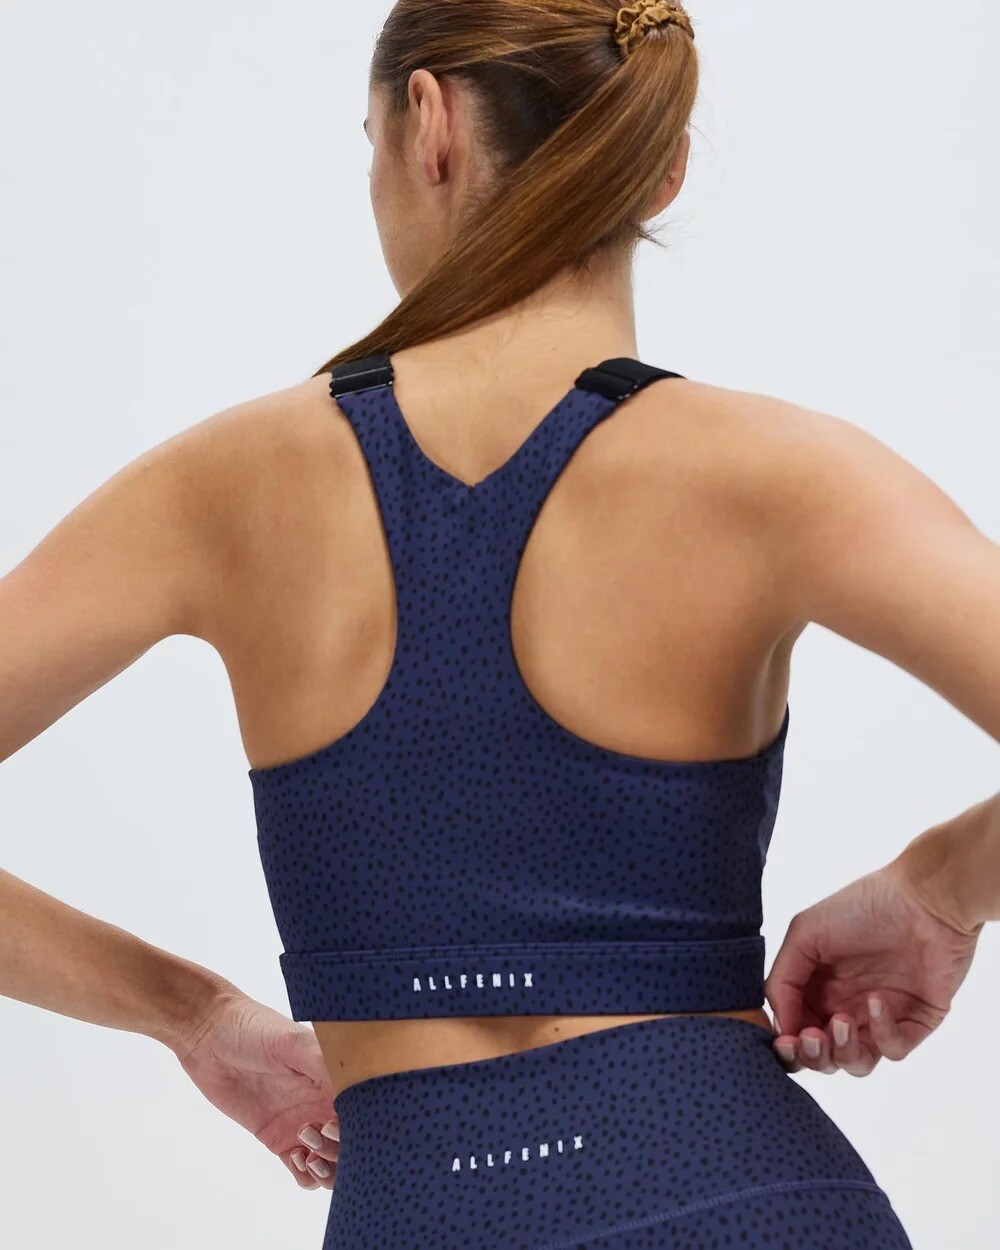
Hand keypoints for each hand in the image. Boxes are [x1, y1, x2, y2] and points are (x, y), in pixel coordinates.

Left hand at [171, 988, 339, 1188]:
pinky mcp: (279, 1139)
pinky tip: (294, 1158)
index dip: (359, 1125)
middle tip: (316, 1132)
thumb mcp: (292, 1042)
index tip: (336, 1122)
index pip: (364, 1110)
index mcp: (335, 1077)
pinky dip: (306, 1176)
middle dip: (342, 1149)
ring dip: (328, 1168)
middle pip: (352, 1142)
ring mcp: (304, 1122)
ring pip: (332, 1162)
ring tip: (307, 1154)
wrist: (211, 1036)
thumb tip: (352, 1089)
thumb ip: (323, 1064)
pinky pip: (303, 1170)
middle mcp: (325, 1102)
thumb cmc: (254, 1028)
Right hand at [765, 857, 981, 1076]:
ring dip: (843, 1051)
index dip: (788, 1044)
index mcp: (816, 987)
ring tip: (842, 1021)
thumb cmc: (862, 907)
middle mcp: (845, 1006)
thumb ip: (782, 980)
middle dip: (811, 1056)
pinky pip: (893, 1049)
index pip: (795, 1030)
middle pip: (822, 1057)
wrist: (925, 900)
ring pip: (855, 1062)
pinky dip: (882, 1032)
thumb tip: (781, 1027)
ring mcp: (880, 1017)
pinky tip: (878, 999)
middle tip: (811, 1037)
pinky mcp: (915, 1023)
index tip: (785, 1040)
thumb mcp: (805, 933)